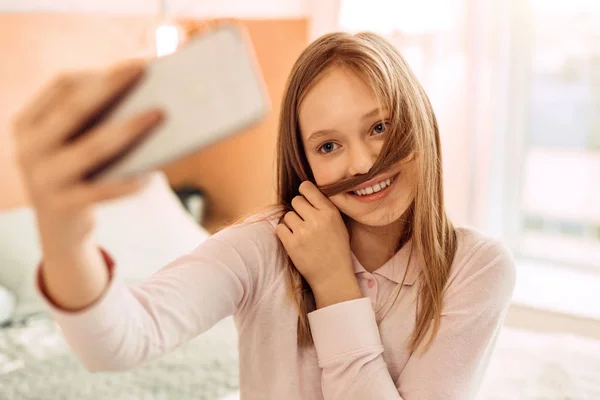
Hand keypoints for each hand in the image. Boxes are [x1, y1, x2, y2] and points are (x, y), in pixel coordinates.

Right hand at [12, 61, 162, 250]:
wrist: (59, 229)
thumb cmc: (78, 173)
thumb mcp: (74, 144)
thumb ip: (94, 121)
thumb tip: (145, 96)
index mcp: (29, 124)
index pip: (63, 85)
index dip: (100, 72)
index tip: (136, 63)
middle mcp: (29, 148)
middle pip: (75, 108)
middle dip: (113, 87)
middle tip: (147, 73)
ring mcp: (43, 178)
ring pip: (92, 148)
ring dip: (129, 129)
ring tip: (159, 115)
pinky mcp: (63, 206)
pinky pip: (103, 190)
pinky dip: (130, 181)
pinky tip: (153, 174)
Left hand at [275, 181, 356, 293]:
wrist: (332, 276)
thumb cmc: (337, 249)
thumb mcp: (339, 224)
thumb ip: (325, 208)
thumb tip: (308, 192)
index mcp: (329, 212)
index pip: (308, 188)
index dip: (304, 191)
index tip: (304, 198)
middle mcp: (316, 219)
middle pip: (296, 201)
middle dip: (298, 210)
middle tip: (304, 221)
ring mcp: (303, 232)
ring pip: (287, 215)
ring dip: (291, 223)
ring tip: (301, 234)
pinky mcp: (291, 244)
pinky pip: (279, 228)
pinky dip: (284, 233)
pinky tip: (294, 240)